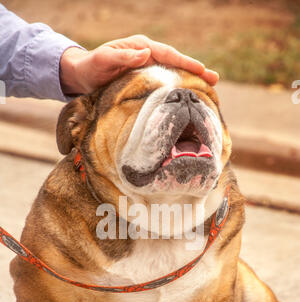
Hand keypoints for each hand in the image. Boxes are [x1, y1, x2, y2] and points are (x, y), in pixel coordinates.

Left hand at [60, 34, 218, 94]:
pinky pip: (165, 81)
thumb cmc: (90, 67)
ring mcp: (148, 67)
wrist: (82, 75)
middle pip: (176, 62)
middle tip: (215, 79)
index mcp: (140, 47)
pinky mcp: (146, 78)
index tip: (201, 70)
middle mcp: (147, 55)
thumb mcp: (103, 60)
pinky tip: (188, 96)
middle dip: (196, 70)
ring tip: (209, 87)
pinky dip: (178, 87)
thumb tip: (146, 53)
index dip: (185, 62)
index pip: (167, 54)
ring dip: (190, 79)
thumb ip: (122, 57)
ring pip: (173, 72)